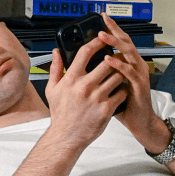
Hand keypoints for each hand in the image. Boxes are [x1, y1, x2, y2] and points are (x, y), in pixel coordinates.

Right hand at [44, 33, 126, 148]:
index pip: (85, 52)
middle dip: (114, 59)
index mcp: (71, 79)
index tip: (103, 38)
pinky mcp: (107, 109)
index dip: (96, 42)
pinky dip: (122, 90)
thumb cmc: (60, 114)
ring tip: (119, 74)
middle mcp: (84, 86)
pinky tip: (119, 91)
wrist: (67, 137)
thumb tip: (57, 51)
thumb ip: (55, 68)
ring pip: (117, 76)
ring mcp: (97, 98)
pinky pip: (121, 93)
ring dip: (120, 74)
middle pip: (107, 62)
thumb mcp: (52, 90)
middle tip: (117, 58)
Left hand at [98, 14, 170, 150]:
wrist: (139, 122)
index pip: (119, 41)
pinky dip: (119, 64)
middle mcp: (135, 65)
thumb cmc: (123, 104)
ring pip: (129, 53)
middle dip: (115, 30)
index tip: (102, 17)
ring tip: (103, 36)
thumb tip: (85, 62)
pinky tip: (109, 60)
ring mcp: (139, 74)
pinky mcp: (139, 85)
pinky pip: (129, 72)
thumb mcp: (110, 84)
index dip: (112, 29)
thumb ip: (101, 71)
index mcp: (128, 63)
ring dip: (115, 44)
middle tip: (104, 20)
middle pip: (126, 42)